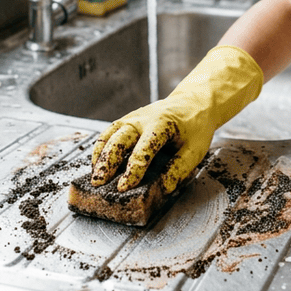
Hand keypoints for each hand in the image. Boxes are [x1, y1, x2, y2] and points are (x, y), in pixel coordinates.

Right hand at [90, 46, 262, 192]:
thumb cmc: (194, 126)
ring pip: (110, 135)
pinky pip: (109, 133)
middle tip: (99, 182)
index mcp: (162, 124)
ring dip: (99, 156)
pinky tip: (97, 163)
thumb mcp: (196, 149)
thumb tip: (163, 188)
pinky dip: (100, 148)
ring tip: (94, 176)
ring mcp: (132, 118)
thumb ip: (180, 169)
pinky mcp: (127, 121)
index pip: (144, 149)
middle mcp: (143, 118)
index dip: (133, 170)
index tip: (124, 187)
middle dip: (107, 162)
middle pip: (119, 139)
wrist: (193, 102)